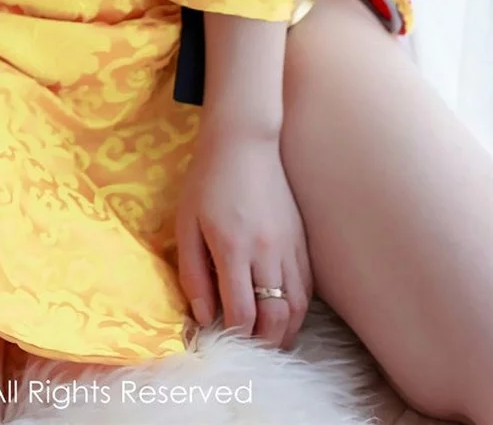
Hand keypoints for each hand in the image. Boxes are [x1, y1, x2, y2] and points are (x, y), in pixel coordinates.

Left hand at [175, 121, 312, 350]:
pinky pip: (306, 287)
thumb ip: (192, 273)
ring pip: (297, 308)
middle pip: (275, 319)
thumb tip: (202, 316)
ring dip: (284, 333)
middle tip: (248, 353)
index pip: (241, 313)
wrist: (244, 140)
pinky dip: (296, 309)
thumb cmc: (207, 180)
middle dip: (262, 344)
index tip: (220, 343)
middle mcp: (267, 251)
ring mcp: (289, 246)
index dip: (233, 336)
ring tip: (268, 341)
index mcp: (234, 247)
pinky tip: (282, 314)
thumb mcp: (187, 224)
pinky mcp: (301, 239)